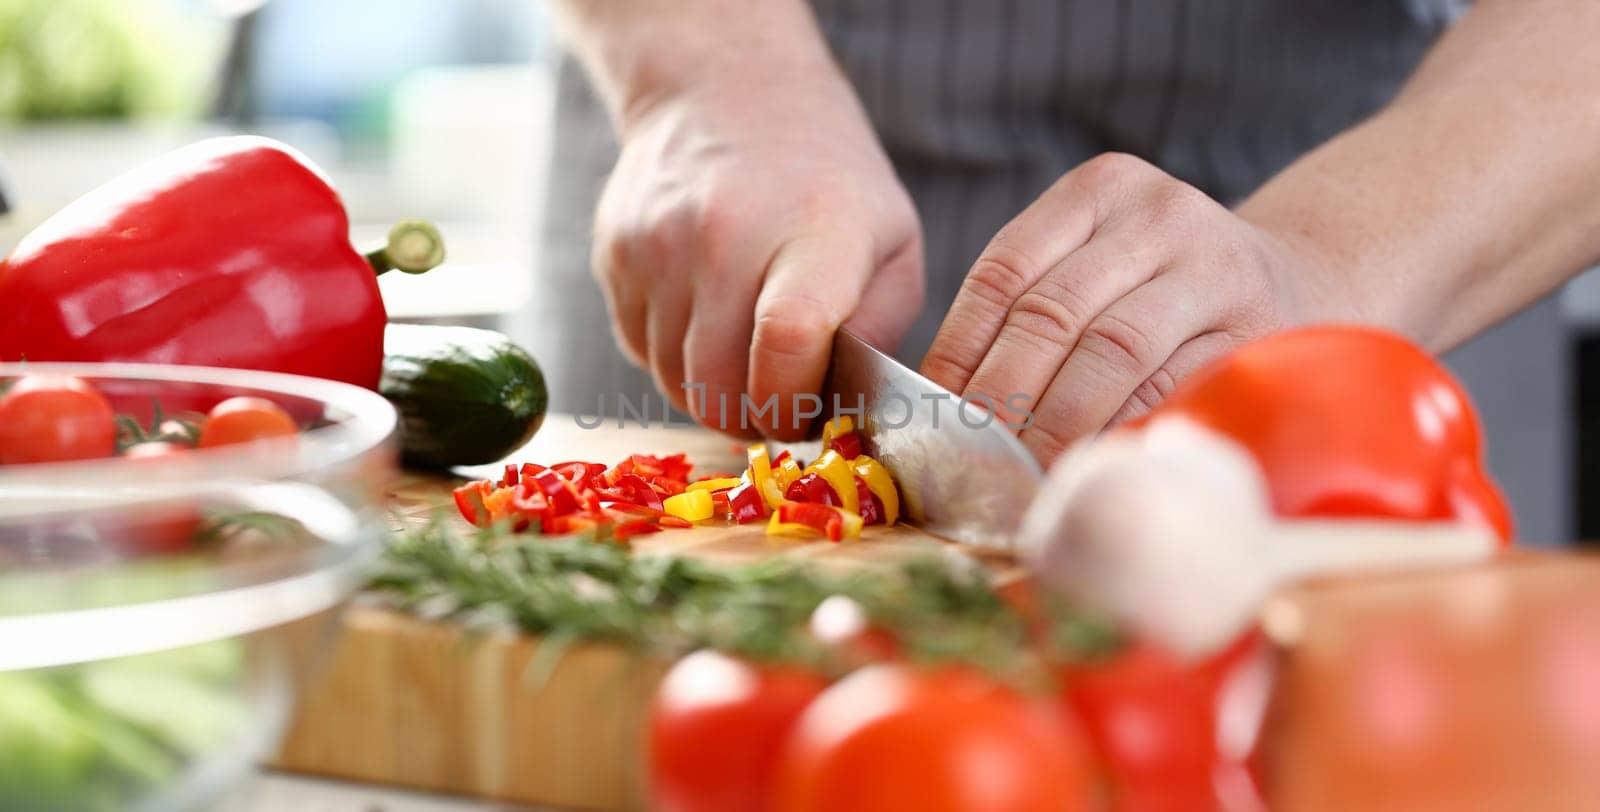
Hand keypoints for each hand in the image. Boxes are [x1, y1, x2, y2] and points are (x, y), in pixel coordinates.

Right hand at [592, 69, 922, 437]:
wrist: (724, 91)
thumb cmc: (826, 181)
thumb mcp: (892, 241)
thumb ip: (881, 330)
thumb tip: (846, 406)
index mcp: (811, 234)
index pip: (786, 345)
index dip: (794, 404)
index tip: (809, 411)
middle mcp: (722, 236)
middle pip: (719, 385)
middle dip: (754, 418)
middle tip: (780, 404)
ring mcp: (657, 245)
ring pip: (674, 381)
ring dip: (713, 393)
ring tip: (748, 360)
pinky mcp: (614, 256)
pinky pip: (641, 351)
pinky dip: (676, 359)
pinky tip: (708, 321)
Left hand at [921, 153, 1350, 462]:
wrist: (1296, 281)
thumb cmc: (1161, 293)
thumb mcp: (1099, 265)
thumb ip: (1032, 312)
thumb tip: (943, 405)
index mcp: (1099, 190)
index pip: (1005, 272)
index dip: (960, 350)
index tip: (929, 416)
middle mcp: (1159, 214)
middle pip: (1054, 312)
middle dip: (1002, 396)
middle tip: (968, 458)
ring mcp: (1216, 266)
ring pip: (1114, 351)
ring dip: (1058, 422)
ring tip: (1020, 473)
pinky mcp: (1259, 327)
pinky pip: (1175, 387)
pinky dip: (1123, 430)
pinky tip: (1087, 465)